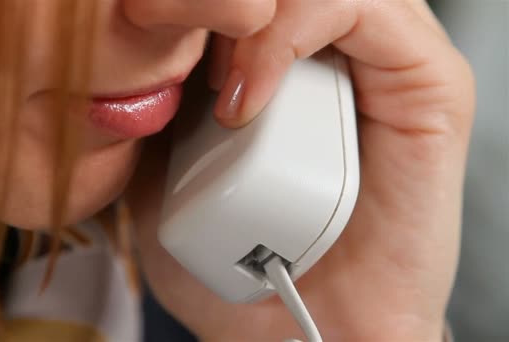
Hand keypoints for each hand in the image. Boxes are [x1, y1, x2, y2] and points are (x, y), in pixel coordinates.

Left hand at [125, 1, 474, 340]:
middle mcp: (338, 50)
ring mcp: (384, 60)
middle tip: (178, 57)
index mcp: (286, 60)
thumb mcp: (167, 169)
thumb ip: (157, 102)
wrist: (303, 325)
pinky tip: (246, 98)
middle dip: (221, 9)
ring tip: (216, 92)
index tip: (143, 35)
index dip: (191, 5)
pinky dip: (290, 36)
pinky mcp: (426, 84)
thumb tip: (134, 44)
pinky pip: (363, 12)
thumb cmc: (241, 255)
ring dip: (250, 19)